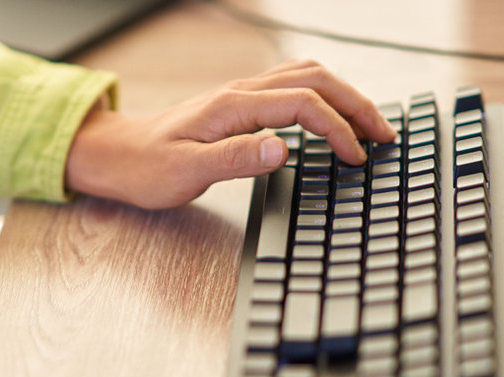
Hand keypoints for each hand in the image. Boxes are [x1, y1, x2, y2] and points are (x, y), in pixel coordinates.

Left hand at [66, 59, 396, 209]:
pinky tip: (332, 117)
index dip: (337, 129)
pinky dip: (323, 96)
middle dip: (356, 104)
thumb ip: (235, 159)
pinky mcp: (240, 105)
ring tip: (369, 124)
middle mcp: (241, 92)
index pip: (303, 106)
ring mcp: (241, 95)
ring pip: (307, 77)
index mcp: (233, 107)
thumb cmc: (146, 168)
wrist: (118, 156)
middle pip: (315, 80)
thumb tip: (282, 149)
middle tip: (385, 135)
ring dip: (344, 96)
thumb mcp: (187, 172)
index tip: (356, 158)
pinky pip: (292, 86)